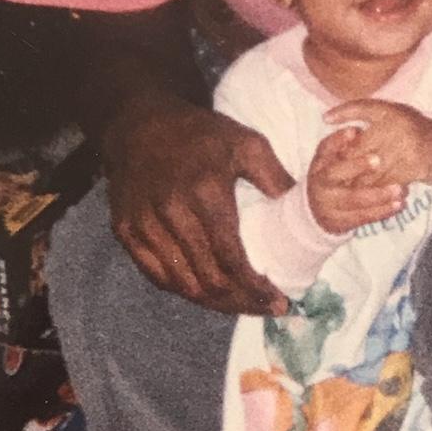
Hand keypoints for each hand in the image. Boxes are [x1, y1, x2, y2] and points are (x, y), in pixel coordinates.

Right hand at [103, 94, 292, 313]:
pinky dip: (184, 290)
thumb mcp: (246, 143)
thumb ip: (275, 177)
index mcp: (206, 194)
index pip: (232, 259)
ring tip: (240, 304)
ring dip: (214, 303)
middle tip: (264, 308)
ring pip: (182, 285)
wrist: (139, 123)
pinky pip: (156, 276)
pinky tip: (206, 292)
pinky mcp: (125, 231)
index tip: (280, 302)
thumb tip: (306, 212)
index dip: (256, 289)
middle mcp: (171, 214)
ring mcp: (143, 225)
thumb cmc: (199, 134)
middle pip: (208, 280)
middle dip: (241, 303)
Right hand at [306, 126, 409, 234]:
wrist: (316, 212)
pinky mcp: (339, 222)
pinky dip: (381, 211)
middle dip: (356, 166)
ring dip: (378, 194)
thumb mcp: (332, 160)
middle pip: (334, 173)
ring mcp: (327, 205)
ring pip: (353, 199)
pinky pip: (362, 216)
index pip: (325, 148)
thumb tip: (356, 131)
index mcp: (319, 164)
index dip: (338, 140)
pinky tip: (398, 204)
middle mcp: (319, 184)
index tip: (356, 131)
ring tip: (399, 188)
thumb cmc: (333, 177)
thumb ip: (343, 145)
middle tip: (378, 160)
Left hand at [323, 100, 431, 186]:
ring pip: (376, 174)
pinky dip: (377, 191)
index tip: (330, 166)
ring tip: (346, 193)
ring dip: (361, 186)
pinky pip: (390, 183)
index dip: (343, 156)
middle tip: (334, 185)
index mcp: (387, 114)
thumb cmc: (402, 124)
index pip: (357, 140)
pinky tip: (367, 196)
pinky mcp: (416, 167)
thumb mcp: (379, 110)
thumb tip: (324, 118)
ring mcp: (408, 150)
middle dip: (349, 173)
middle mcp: (399, 131)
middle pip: (365, 160)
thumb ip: (352, 110)